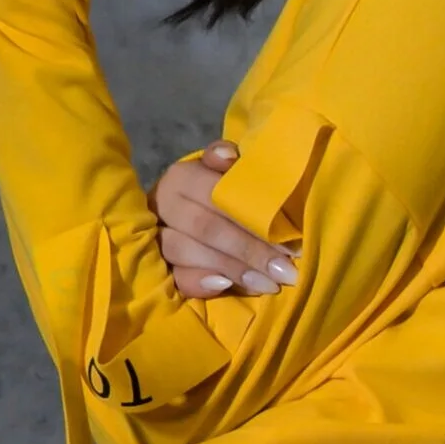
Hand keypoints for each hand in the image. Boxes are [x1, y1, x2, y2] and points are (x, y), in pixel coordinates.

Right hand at [151, 141, 298, 298]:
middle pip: (205, 226)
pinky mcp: (156, 266)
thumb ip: (232, 164)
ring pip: (186, 252)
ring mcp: (155, 236)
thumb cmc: (224, 192)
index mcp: (182, 176)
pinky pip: (174, 277)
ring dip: (231, 269)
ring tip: (267, 284)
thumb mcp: (230, 174)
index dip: (253, 217)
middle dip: (249, 250)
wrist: (192, 212)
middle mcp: (163, 204)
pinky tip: (226, 286)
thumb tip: (229, 156)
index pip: (216, 194)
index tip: (289, 240)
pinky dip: (200, 283)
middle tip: (285, 270)